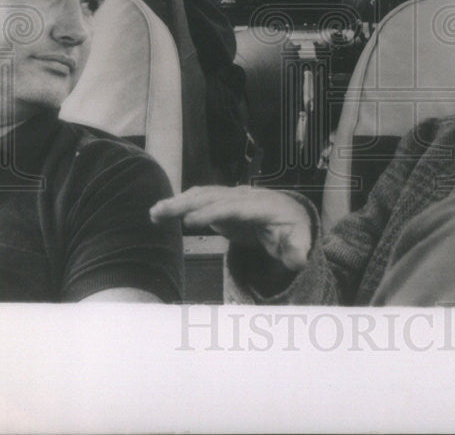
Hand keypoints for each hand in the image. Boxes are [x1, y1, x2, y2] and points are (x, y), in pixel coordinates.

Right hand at [150, 186, 312, 270]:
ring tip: (154, 213)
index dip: (213, 212)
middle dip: (186, 203)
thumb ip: (298, 250)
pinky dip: (181, 204)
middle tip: (161, 213)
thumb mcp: (301, 241)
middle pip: (213, 196)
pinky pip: (199, 201)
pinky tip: (162, 212)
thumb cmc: (294, 230)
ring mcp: (232, 197)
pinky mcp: (222, 203)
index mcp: (263, 206)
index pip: (235, 207)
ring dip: (178, 202)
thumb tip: (298, 259)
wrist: (291, 216)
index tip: (190, 221)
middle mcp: (245, 196)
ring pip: (202, 195)